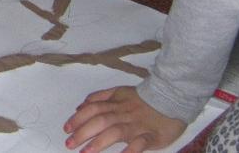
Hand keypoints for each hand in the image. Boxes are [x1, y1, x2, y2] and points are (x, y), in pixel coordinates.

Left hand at [64, 86, 185, 151]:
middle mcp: (123, 114)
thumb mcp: (119, 91)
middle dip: (83, 133)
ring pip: (116, 131)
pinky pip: (140, 143)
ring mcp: (137, 125)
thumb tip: (80, 106)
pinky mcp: (152, 136)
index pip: (92, 109)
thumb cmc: (143, 98)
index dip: (78, 118)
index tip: (66, 129)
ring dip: (99, 142)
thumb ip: (100, 97)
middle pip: (100, 121)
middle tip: (69, 144)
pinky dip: (130, 150)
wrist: (172, 97)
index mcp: (115, 103)